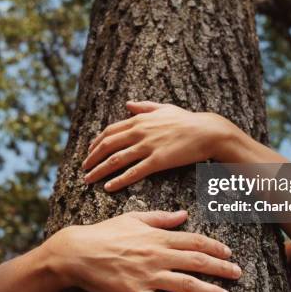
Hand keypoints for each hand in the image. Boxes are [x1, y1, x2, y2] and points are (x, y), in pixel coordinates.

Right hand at [45, 210, 241, 291]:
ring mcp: (148, 277)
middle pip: (197, 262)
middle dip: (221, 269)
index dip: (215, 247)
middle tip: (238, 275)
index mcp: (157, 237)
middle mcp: (157, 256)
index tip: (229, 252)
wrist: (78, 253)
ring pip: (187, 285)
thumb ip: (161, 218)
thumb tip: (184, 214)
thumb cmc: (106, 233)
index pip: (194, 241)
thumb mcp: (134, 218)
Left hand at [83, 101, 234, 191]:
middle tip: (83, 168)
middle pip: (107, 145)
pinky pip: (133, 172)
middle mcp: (139, 132)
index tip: (89, 152)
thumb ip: (144, 106)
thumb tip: (127, 104)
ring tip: (88, 180)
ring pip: (116, 160)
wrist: (207, 131)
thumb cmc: (187, 120)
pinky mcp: (158, 161)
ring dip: (99, 171)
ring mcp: (148, 146)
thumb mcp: (164, 108)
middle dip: (92, 158)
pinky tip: (109, 187)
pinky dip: (119, 180)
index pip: (110, 131)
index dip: (96, 143)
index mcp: (139, 119)